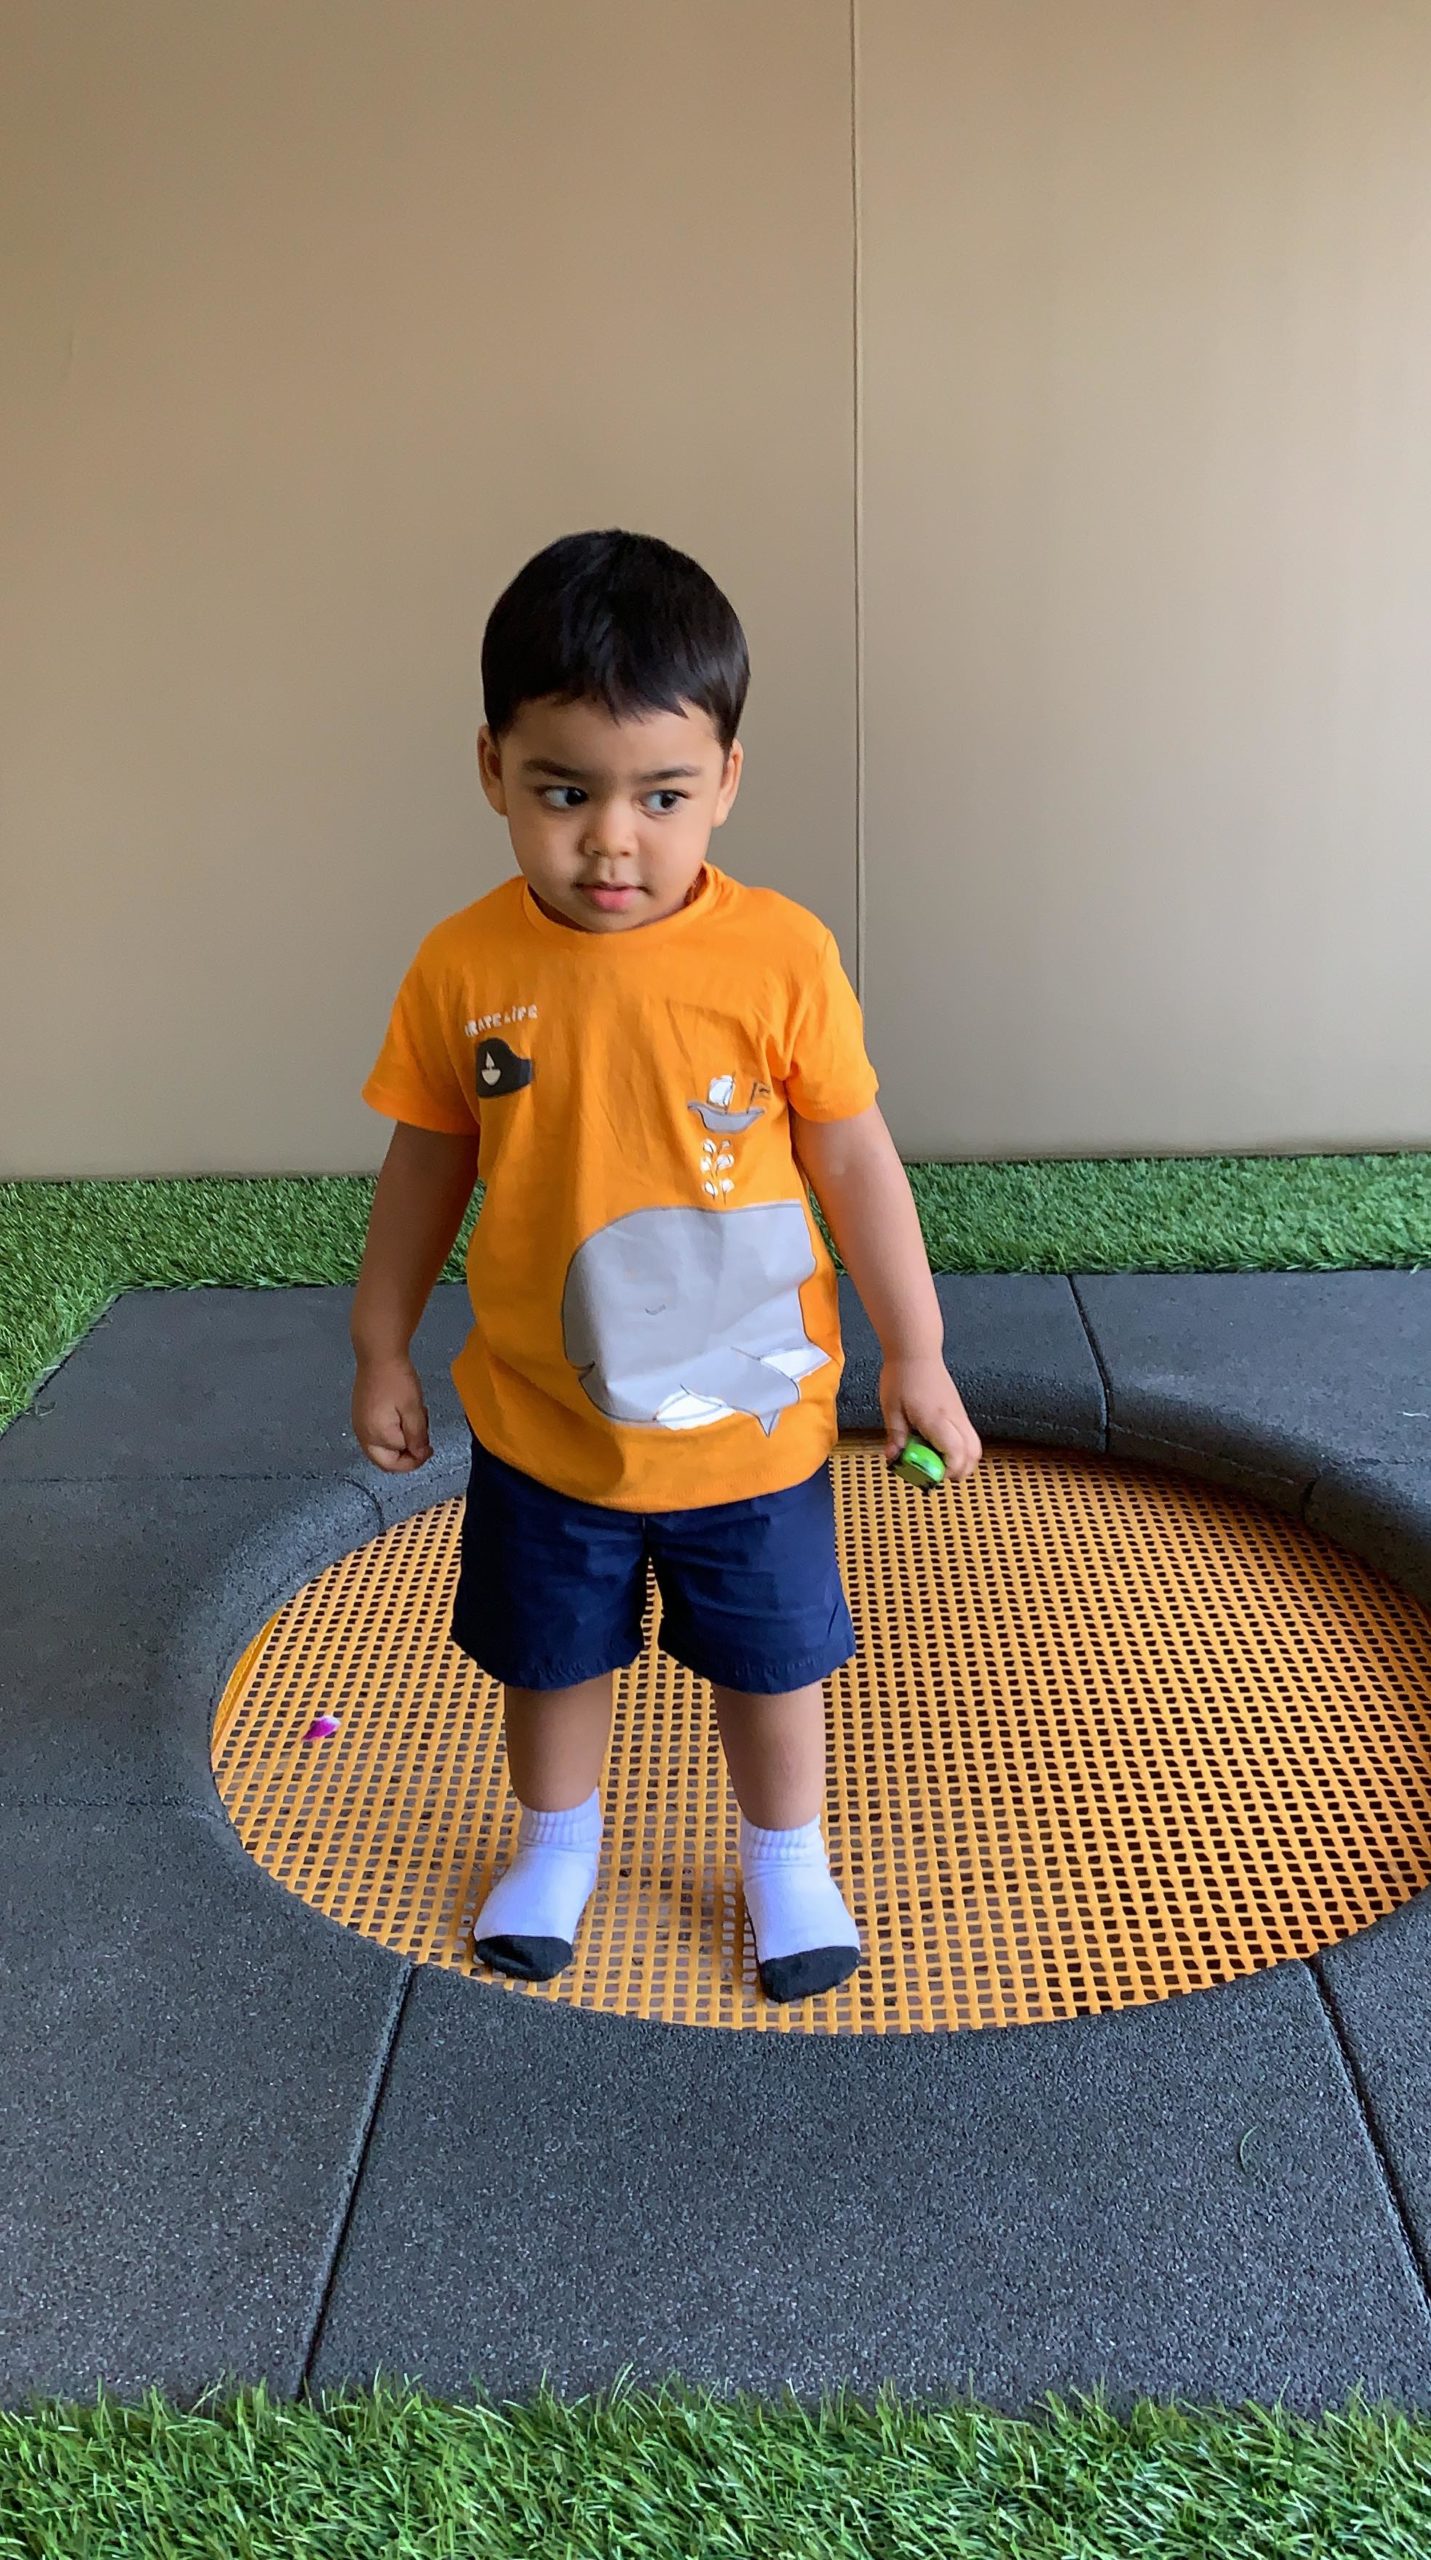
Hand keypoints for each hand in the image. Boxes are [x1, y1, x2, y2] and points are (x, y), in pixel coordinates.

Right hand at [352, 1353, 432, 1472]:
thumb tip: (419, 1454)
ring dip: (401, 1441)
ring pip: (383, 1447)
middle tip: (423, 1439)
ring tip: (415, 1419)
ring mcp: (359, 1425)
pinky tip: (403, 1414)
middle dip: (407, 1455)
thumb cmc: (398, 1381)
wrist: (379, 1355)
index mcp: (375, 1436)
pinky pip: (378, 1434)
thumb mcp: (414, 1410)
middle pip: (386, 1460)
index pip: (396, 1464)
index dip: (415, 1461)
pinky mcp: (361, 1415)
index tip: (430, 1448)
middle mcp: (363, 1435)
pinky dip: (393, 1431)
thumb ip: (417, 1436)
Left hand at [880, 1356, 982, 1481]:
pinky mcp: (959, 1411)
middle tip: (937, 1475)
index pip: (955, 1452)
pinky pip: (968, 1436)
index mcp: (936, 1419)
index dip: (948, 1470)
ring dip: (962, 1461)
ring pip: (974, 1445)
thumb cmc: (901, 1377)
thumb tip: (894, 1458)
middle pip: (973, 1453)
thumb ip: (896, 1436)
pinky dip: (960, 1449)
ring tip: (937, 1463)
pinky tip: (937, 1447)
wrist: (916, 1351)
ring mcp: (959, 1414)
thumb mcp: (891, 1409)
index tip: (931, 1476)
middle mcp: (954, 1418)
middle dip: (959, 1471)